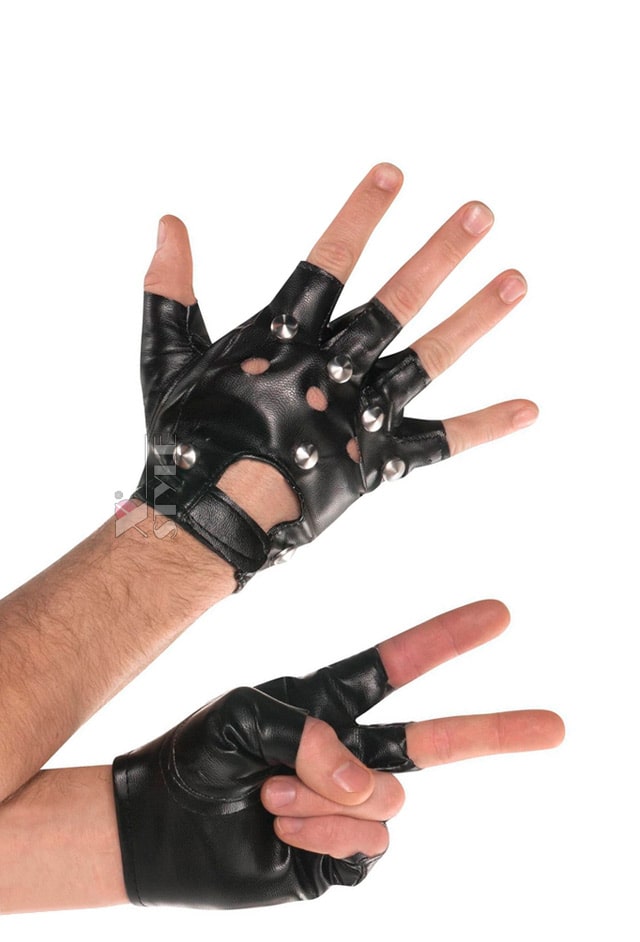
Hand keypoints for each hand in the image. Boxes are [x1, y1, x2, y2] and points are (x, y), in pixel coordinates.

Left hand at [112, 601, 562, 908]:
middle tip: (556, 726)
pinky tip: (283, 831)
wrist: (161, 827)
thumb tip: (370, 784)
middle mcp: (350, 752)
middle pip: (438, 741)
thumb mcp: (244, 717)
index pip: (400, 665)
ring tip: (270, 797)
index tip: (498, 616)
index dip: (449, 640)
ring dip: (324, 800)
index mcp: (330, 703)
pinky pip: (367, 844)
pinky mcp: (339, 853)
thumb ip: (311, 735)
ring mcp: (349, 804)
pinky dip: (324, 835)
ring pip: (387, 800)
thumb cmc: (199, 755)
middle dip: (497, 731)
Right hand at [137, 164, 536, 586]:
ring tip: (518, 281)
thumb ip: (170, 289)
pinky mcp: (380, 460)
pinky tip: (530, 408)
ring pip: (429, 358)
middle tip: (482, 214)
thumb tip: (168, 224)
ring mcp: (362, 414)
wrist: (210, 517)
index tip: (395, 175)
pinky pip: (441, 442)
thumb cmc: (185, 439)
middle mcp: (334, 368)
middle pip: (396, 301)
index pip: (327, 261)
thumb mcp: (166, 357)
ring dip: (475, 318)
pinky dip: (486, 426)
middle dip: (440, 255)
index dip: (360, 215)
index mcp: (283, 339)